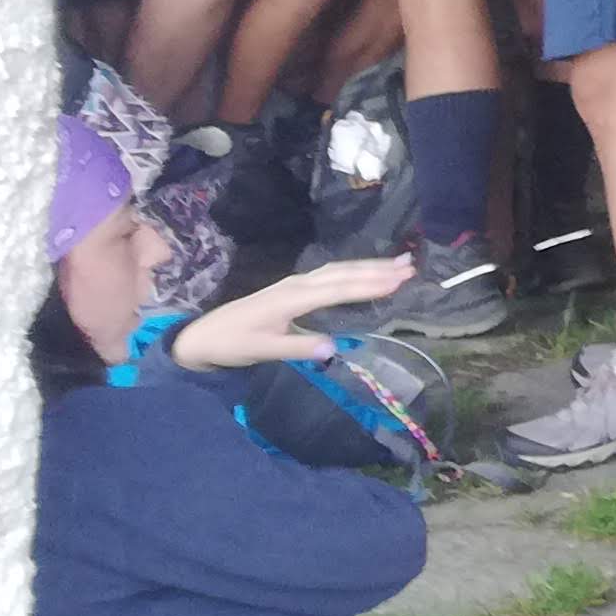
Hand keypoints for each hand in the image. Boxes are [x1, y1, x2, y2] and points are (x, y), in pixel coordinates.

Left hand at [171, 259, 414, 373]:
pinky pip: (330, 274)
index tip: (398, 281)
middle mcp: (297, 285)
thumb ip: (298, 349)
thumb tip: (333, 348)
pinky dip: (353, 271)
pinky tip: (366, 272)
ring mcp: (295, 284)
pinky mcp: (293, 288)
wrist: (203, 336)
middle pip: (343, 272)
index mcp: (292, 298)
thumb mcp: (263, 351)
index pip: (338, 289)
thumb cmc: (233, 344)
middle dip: (377, 269)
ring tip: (399, 264)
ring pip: (338, 270)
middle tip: (411, 266)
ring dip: (369, 266)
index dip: (369, 285)